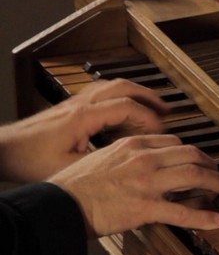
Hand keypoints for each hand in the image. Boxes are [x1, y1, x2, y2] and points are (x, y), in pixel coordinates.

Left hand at [0, 79, 168, 182]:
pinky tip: (123, 108)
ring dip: (135, 93)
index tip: (162, 130)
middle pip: (123, 88)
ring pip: (112, 86)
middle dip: (149, 97)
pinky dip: (119, 96)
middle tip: (166, 109)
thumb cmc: (29, 160)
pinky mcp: (68, 108)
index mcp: (83, 117)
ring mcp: (74, 103)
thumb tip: (129, 162)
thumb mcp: (69, 168)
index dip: (149, 118)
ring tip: (151, 105)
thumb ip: (101, 163)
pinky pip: (101, 92)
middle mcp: (80, 105)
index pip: (127, 107)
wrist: (2, 150)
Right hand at [47, 135, 218, 235]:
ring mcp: (147, 183)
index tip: (197, 157)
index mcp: (132, 145)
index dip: (190, 150)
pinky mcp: (146, 207)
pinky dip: (203, 217)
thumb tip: (136, 159)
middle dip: (210, 163)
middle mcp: (144, 159)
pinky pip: (182, 212)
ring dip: (215, 182)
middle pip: (190, 154)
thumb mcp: (101, 157)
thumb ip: (124, 155)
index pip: (173, 142)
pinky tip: (216, 220)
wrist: (60, 203)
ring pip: (193, 176)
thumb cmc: (73, 184)